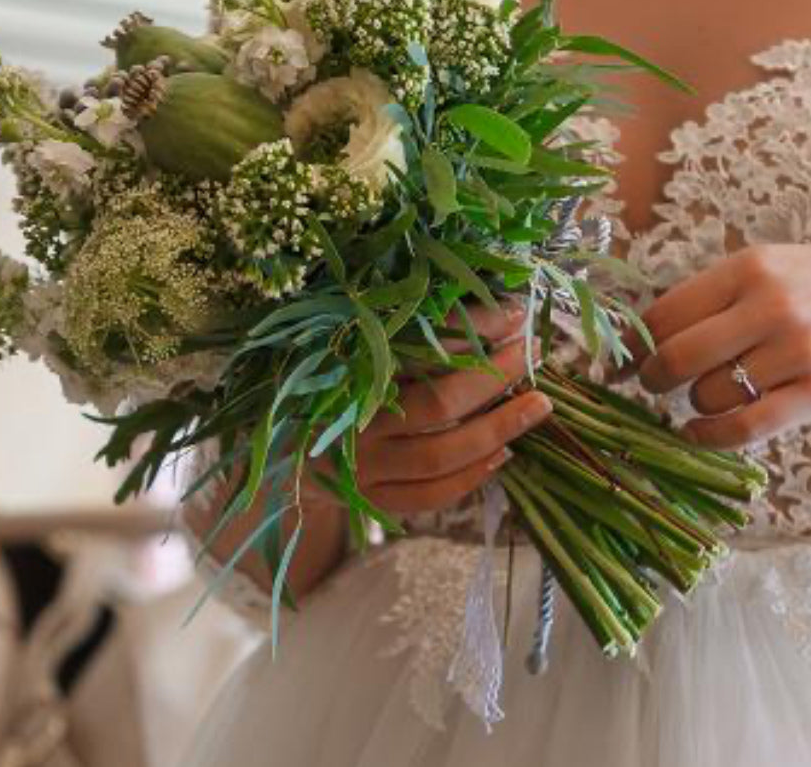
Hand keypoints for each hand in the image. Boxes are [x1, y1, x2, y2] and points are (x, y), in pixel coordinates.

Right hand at [336, 307, 551, 513]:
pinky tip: (504, 454)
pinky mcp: (367, 498)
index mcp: (343, 368)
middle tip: (532, 354)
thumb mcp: (349, 344)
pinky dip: (470, 476)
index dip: (472, 327)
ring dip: (496, 430)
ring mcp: (360, 466)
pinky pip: (428, 495)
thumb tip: (489, 311)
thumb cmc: (320, 384)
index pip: (419, 343)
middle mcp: (352, 420)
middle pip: (438, 403)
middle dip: (493, 378)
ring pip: (440, 455)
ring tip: (537, 406)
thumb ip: (404, 331)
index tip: (514, 313)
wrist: (274, 450)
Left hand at [638, 242, 810, 448]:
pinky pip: (746, 426)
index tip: (616, 360)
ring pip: (710, 394)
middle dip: (650, 377)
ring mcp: (797, 352)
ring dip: (694, 403)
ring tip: (703, 395)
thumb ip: (714, 293)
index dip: (630, 343)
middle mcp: (770, 307)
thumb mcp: (770, 265)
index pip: (665, 312)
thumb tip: (643, 331)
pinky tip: (697, 433)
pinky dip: (710, 436)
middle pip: (677, 357)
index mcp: (748, 268)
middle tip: (647, 384)